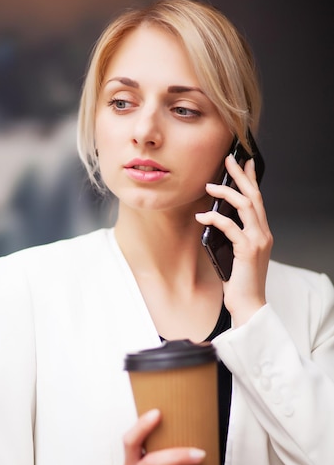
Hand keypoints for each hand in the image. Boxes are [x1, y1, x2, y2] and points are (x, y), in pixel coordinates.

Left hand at [196, 154, 272, 325]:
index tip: (244, 163)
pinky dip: (214, 218)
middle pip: (254, 197)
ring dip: (226, 193)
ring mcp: (257, 241)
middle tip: (229, 159)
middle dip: (240, 176)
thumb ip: (233, 237)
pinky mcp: (247, 250)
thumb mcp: (236, 254)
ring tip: (210, 185)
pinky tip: (202, 215)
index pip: (258, 200)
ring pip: (245, 207)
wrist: (249, 305)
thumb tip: (216, 219)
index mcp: (262, 233)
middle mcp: (263, 234)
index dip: (251, 180)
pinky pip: (230, 227)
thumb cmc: (240, 282)